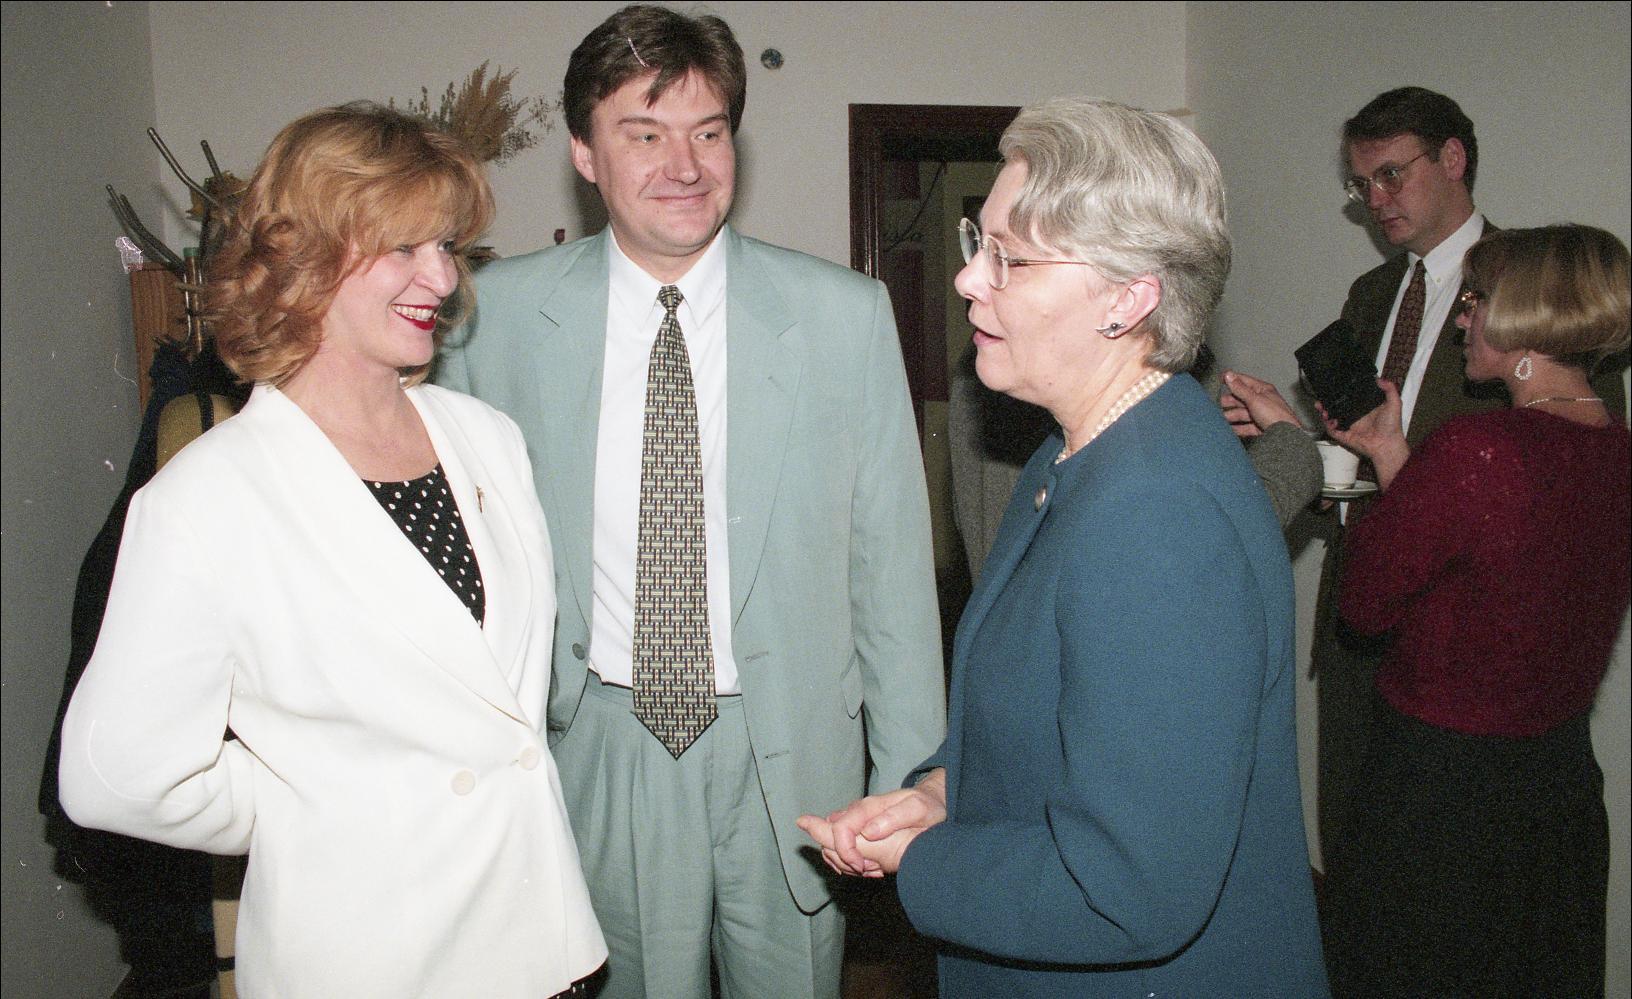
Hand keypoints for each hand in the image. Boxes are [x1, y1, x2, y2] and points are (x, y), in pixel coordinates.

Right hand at [797, 769, 946, 876]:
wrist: (932, 801)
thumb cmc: (927, 806)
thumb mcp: (918, 809)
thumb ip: (893, 818)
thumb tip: (868, 832)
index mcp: (869, 807)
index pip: (839, 828)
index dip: (844, 851)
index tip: (861, 866)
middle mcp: (857, 812)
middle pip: (831, 839)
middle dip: (846, 860)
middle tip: (873, 869)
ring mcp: (855, 821)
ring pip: (833, 846)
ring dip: (849, 864)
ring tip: (877, 869)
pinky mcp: (857, 830)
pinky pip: (842, 850)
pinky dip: (853, 863)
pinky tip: (874, 867)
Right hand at [1220, 370, 1303, 438]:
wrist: (1285, 436)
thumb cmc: (1275, 415)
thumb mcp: (1254, 399)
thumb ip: (1240, 388)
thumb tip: (1229, 375)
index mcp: (1263, 390)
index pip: (1244, 381)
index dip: (1232, 379)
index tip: (1220, 379)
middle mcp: (1262, 401)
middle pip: (1241, 399)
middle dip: (1230, 401)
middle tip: (1218, 404)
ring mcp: (1261, 415)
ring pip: (1242, 414)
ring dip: (1231, 416)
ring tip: (1221, 419)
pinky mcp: (1259, 428)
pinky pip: (1245, 427)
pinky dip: (1237, 428)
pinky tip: (1229, 429)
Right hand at [1323, 379, 1409, 488]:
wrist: (1386, 444)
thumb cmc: (1392, 426)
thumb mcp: (1395, 403)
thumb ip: (1390, 389)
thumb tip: (1379, 378)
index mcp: (1364, 408)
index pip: (1349, 399)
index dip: (1341, 394)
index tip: (1335, 388)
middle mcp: (1355, 416)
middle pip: (1336, 407)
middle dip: (1327, 403)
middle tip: (1322, 398)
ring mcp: (1349, 426)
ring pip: (1331, 418)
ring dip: (1324, 412)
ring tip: (1321, 407)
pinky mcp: (1344, 435)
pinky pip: (1331, 431)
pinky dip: (1327, 425)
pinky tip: (1330, 420)